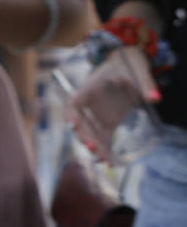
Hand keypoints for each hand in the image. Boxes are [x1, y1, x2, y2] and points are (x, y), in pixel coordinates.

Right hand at [69, 45, 158, 161]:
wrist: (129, 65)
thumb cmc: (128, 64)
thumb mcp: (136, 70)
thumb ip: (145, 84)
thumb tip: (154, 98)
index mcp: (90, 88)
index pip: (74, 102)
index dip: (71, 114)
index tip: (73, 124)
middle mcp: (89, 104)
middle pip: (81, 122)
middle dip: (85, 136)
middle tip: (94, 148)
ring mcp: (97, 114)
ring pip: (91, 133)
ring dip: (95, 147)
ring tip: (104, 160)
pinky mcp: (107, 122)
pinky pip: (103, 138)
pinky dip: (106, 150)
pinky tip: (112, 163)